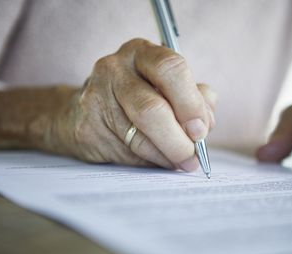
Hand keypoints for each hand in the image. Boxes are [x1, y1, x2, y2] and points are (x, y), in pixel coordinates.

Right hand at [52, 38, 215, 169]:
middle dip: (178, 139)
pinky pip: (126, 153)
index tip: (201, 130)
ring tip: (180, 162)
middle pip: (152, 108)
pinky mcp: (86, 128)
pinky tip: (157, 160)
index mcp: (142, 53)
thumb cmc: (138, 98)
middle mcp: (115, 69)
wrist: (86, 112)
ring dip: (167, 156)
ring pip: (139, 137)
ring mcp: (95, 97)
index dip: (190, 104)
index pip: (171, 69)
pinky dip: (149, 162)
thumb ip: (193, 99)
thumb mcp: (168, 89)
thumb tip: (205, 123)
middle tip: (192, 156)